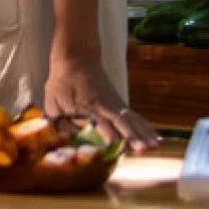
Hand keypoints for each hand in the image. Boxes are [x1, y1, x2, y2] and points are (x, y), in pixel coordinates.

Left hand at [44, 49, 158, 150]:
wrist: (76, 58)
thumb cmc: (62, 82)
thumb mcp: (53, 101)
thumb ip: (59, 121)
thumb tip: (65, 139)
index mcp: (86, 107)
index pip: (99, 122)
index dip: (107, 134)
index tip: (114, 146)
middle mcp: (104, 106)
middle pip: (121, 122)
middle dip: (132, 137)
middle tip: (143, 150)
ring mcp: (115, 104)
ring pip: (132, 120)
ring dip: (144, 134)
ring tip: (156, 147)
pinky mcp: (120, 104)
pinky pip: (136, 117)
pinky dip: (146, 128)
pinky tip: (156, 138)